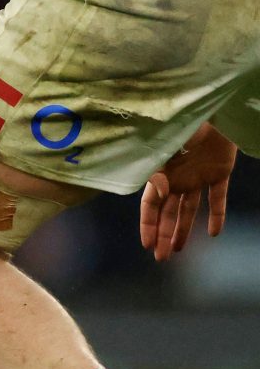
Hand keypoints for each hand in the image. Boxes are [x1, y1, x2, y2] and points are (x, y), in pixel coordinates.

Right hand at [142, 123, 235, 260]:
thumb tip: (157, 192)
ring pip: (189, 209)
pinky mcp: (219, 173)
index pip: (151, 204)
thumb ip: (157, 167)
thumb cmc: (181, 123)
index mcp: (160, 172)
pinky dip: (216, 215)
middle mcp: (177, 178)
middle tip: (161, 258)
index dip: (148, 224)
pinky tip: (214, 233)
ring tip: (179, 251)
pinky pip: (217, 198)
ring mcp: (197, 176)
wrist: (211, 110)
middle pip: (168, 212)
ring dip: (184, 230)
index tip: (148, 245)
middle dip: (163, 235)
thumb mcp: (164, 144)